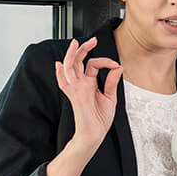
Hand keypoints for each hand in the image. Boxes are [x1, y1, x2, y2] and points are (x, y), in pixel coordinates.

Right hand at [55, 37, 122, 151]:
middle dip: (83, 49)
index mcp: (89, 83)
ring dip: (71, 55)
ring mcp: (76, 89)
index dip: (105, 61)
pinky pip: (65, 84)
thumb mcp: (110, 97)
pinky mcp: (75, 96)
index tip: (115, 66)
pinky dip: (60, 75)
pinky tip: (59, 65)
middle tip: (92, 40)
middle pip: (77, 61)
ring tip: (75, 44)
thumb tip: (117, 68)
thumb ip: (111, 82)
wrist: (95, 134)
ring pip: (69, 68)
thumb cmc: (100, 119)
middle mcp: (81, 84)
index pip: (93, 64)